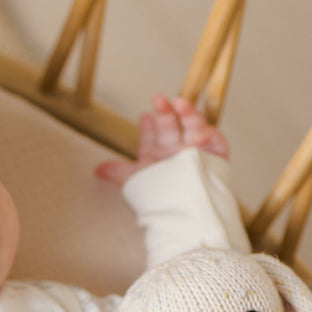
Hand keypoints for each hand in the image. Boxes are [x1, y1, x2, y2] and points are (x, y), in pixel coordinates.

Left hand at [95, 94, 228, 185]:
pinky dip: (204, 128)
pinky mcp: (215, 154)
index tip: (144, 116)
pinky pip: (211, 136)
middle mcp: (175, 152)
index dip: (148, 126)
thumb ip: (117, 172)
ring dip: (185, 113)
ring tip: (178, 102)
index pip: (151, 137)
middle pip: (170, 127)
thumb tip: (96, 171)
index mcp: (157, 157)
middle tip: (158, 100)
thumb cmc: (159, 198)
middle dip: (164, 113)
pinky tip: (196, 124)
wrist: (184, 210)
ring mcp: (195, 151)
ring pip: (191, 126)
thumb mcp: (134, 181)